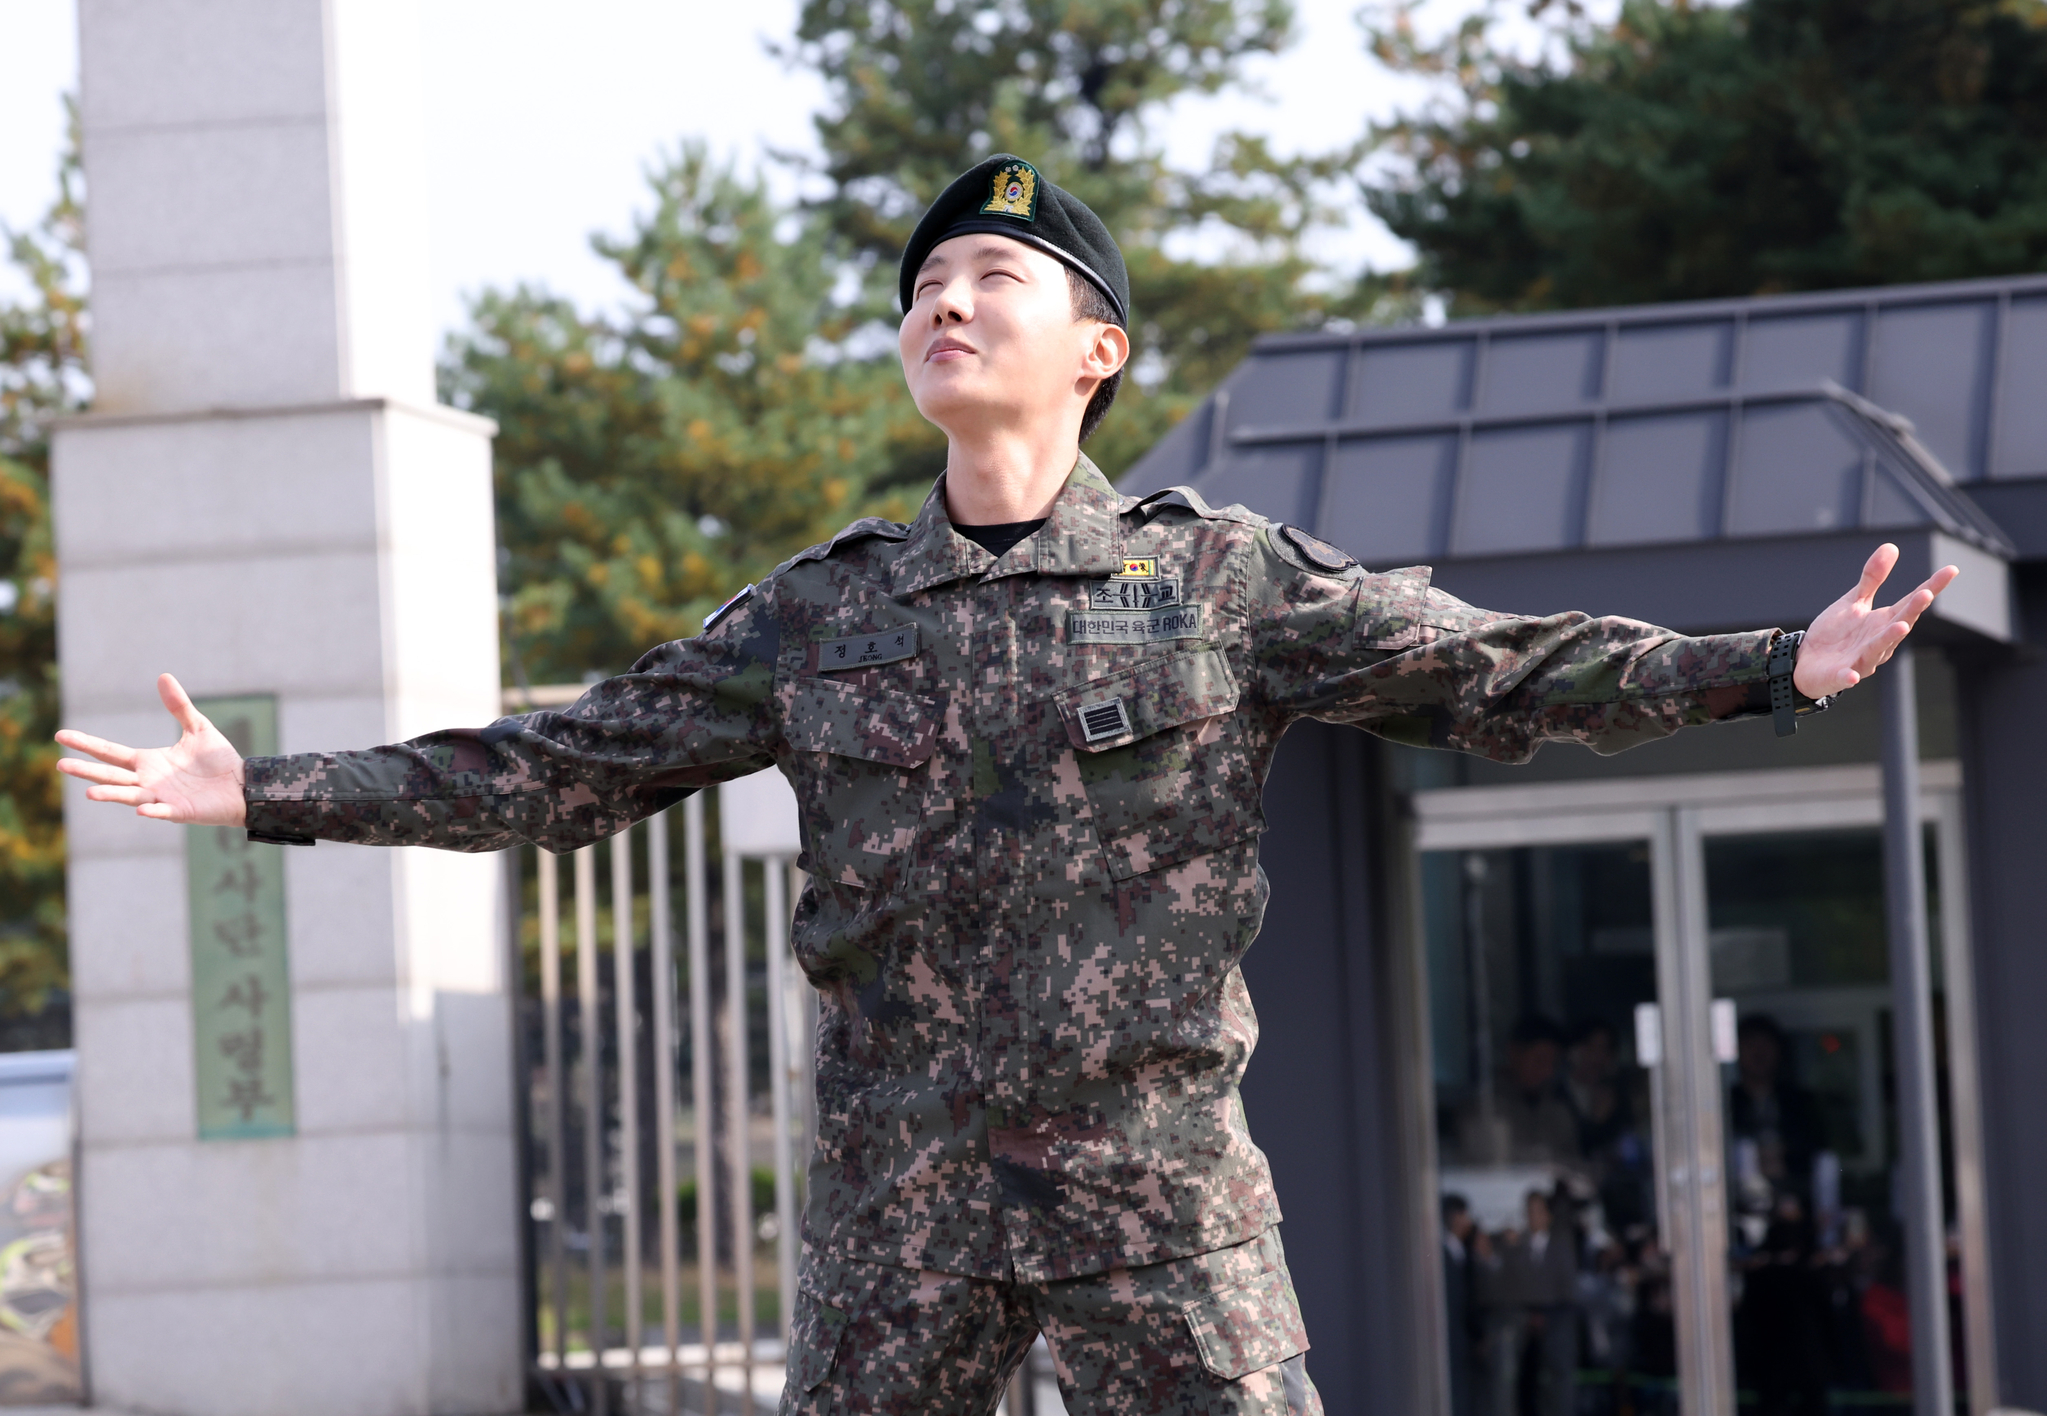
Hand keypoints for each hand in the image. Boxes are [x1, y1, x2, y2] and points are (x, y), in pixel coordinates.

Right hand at [55, 674, 247, 826]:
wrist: (244, 785)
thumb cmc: (218, 761)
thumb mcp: (198, 728)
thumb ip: (179, 707)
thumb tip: (164, 676)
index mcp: (148, 762)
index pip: (110, 752)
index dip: (87, 744)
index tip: (60, 735)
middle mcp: (149, 781)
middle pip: (111, 776)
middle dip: (87, 771)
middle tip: (61, 765)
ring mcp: (162, 798)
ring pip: (131, 796)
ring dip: (112, 795)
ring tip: (90, 793)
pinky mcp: (181, 811)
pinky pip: (163, 812)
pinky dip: (153, 811)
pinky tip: (141, 810)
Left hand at [1793, 544, 1957, 698]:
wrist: (1808, 663)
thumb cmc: (1836, 633)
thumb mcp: (1854, 602)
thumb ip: (1872, 579)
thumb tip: (1891, 546)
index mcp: (1884, 621)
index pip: (1911, 602)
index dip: (1932, 586)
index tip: (1952, 569)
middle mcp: (1879, 641)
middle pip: (1899, 623)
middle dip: (1912, 611)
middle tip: (1925, 593)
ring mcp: (1861, 659)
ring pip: (1878, 649)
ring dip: (1889, 638)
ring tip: (1901, 626)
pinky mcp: (1840, 675)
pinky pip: (1847, 677)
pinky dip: (1849, 676)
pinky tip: (1852, 676)